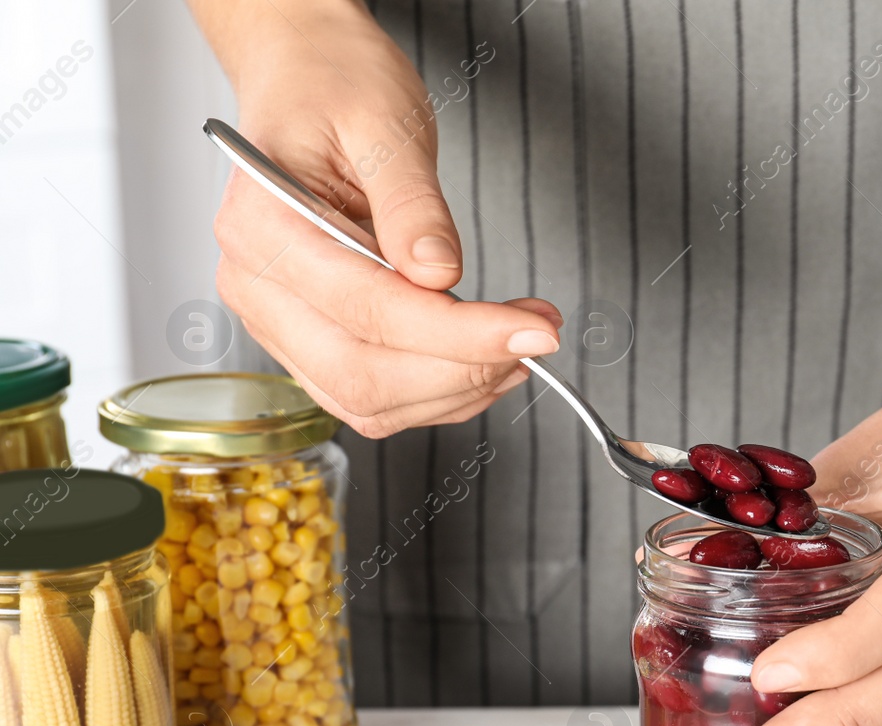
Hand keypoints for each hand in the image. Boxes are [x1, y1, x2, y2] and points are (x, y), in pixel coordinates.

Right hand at [204, 3, 559, 436]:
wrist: (308, 78)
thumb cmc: (336, 87)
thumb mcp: (385, 122)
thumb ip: (413, 204)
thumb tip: (438, 273)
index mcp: (262, 225)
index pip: (371, 309)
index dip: (461, 334)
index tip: (531, 331)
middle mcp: (255, 284)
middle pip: (364, 374)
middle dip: (464, 370)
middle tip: (537, 338)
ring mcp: (274, 320)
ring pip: (367, 401)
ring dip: (457, 389)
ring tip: (517, 345)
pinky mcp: (305, 340)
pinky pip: (368, 395)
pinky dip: (435, 392)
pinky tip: (481, 359)